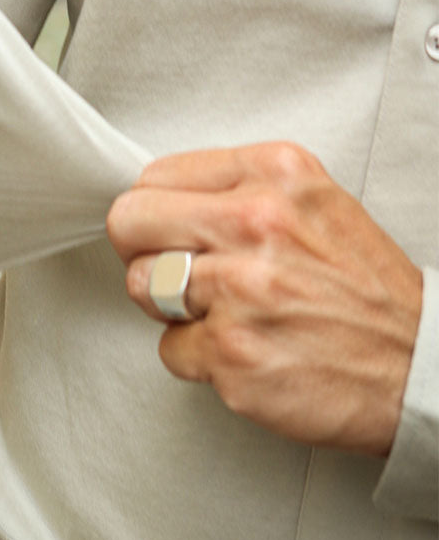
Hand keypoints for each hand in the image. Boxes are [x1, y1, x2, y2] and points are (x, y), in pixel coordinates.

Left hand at [106, 142, 422, 456]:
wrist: (418, 366)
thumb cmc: (365, 291)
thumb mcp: (313, 203)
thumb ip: (240, 190)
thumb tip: (162, 201)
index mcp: (275, 173)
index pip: (155, 177)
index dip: (157, 212)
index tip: (172, 231)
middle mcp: (256, 223)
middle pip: (131, 223)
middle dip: (143, 252)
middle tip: (176, 272)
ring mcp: (241, 290)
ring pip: (141, 286)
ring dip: (172, 308)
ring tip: (224, 313)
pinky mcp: (232, 353)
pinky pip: (170, 349)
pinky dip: (199, 358)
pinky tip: (245, 349)